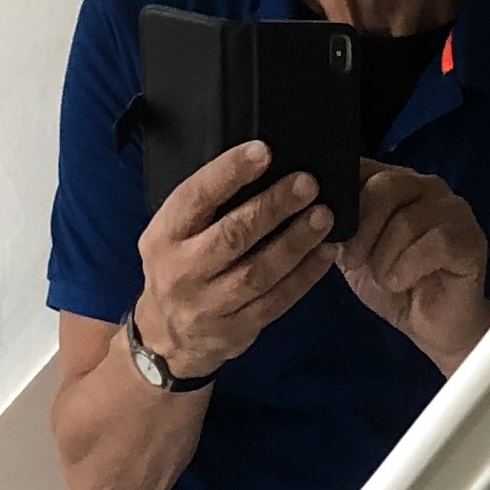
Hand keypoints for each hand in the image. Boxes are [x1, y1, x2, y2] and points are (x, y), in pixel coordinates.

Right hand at [135, 142, 334, 378]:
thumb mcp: (172, 233)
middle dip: (273, 206)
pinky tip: (325, 253)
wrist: (167, 338)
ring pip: (259, 271)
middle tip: (308, 184)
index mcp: (164, 236)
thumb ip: (205, 206)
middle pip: (233, 235)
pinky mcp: (237, 328)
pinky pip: (276, 301)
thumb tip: (259, 166)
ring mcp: (210, 304)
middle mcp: (183, 270)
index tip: (263, 151)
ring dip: (295, 241)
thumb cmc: (177, 267)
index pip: (196, 197)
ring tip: (324, 216)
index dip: (229, 172)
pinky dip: (304, 276)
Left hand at [335, 161, 489, 375]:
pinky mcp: (470, 237)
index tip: (326, 228)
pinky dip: (408, 268)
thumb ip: (337, 225)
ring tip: (384, 279)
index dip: (340, 195)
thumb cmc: (394, 285)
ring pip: (406, 220)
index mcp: (394, 182)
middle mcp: (425, 186)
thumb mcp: (351, 253)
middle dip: (361, 230)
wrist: (432, 327)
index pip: (362, 166)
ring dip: (384, 258)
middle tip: (352, 261)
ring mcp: (452, 208)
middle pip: (383, 186)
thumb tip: (308, 208)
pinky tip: (403, 283)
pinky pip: (434, 243)